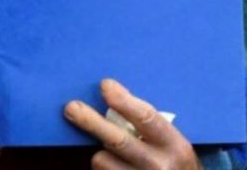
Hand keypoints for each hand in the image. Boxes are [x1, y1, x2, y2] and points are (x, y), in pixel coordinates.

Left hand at [65, 79, 201, 169]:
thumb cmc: (176, 165)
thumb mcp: (173, 145)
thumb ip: (148, 127)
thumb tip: (113, 99)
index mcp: (174, 146)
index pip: (146, 118)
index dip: (123, 100)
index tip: (105, 85)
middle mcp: (159, 166)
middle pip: (117, 140)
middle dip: (91, 122)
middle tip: (71, 108)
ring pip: (102, 160)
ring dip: (100, 152)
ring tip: (111, 155)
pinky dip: (102, 168)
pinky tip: (114, 167)